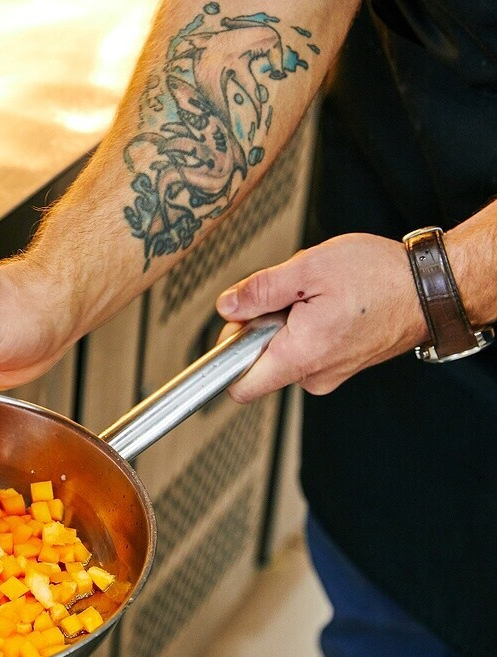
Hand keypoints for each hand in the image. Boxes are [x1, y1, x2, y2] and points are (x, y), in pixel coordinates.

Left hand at [215, 233, 427, 402]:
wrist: (433, 288)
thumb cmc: (380, 276)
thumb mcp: (308, 268)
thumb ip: (260, 290)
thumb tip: (227, 306)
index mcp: (301, 356)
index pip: (239, 386)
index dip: (227, 353)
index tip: (237, 324)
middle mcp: (314, 375)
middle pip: (257, 362)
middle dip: (261, 326)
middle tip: (288, 296)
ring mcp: (330, 373)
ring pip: (282, 352)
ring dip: (286, 322)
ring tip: (316, 297)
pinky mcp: (341, 365)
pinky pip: (306, 349)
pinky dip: (307, 326)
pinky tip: (329, 304)